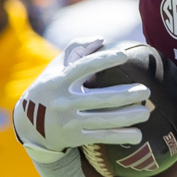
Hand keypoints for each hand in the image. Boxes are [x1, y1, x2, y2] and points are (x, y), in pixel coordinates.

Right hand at [14, 41, 150, 151]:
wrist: (30, 125)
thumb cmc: (51, 89)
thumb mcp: (56, 69)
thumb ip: (76, 50)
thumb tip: (101, 39)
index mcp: (59, 81)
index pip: (83, 67)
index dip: (104, 60)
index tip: (125, 56)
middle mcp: (63, 101)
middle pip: (101, 98)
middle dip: (126, 95)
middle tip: (146, 91)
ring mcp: (69, 121)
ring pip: (105, 120)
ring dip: (129, 117)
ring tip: (146, 112)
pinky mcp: (74, 138)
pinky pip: (102, 137)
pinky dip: (121, 136)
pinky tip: (138, 134)